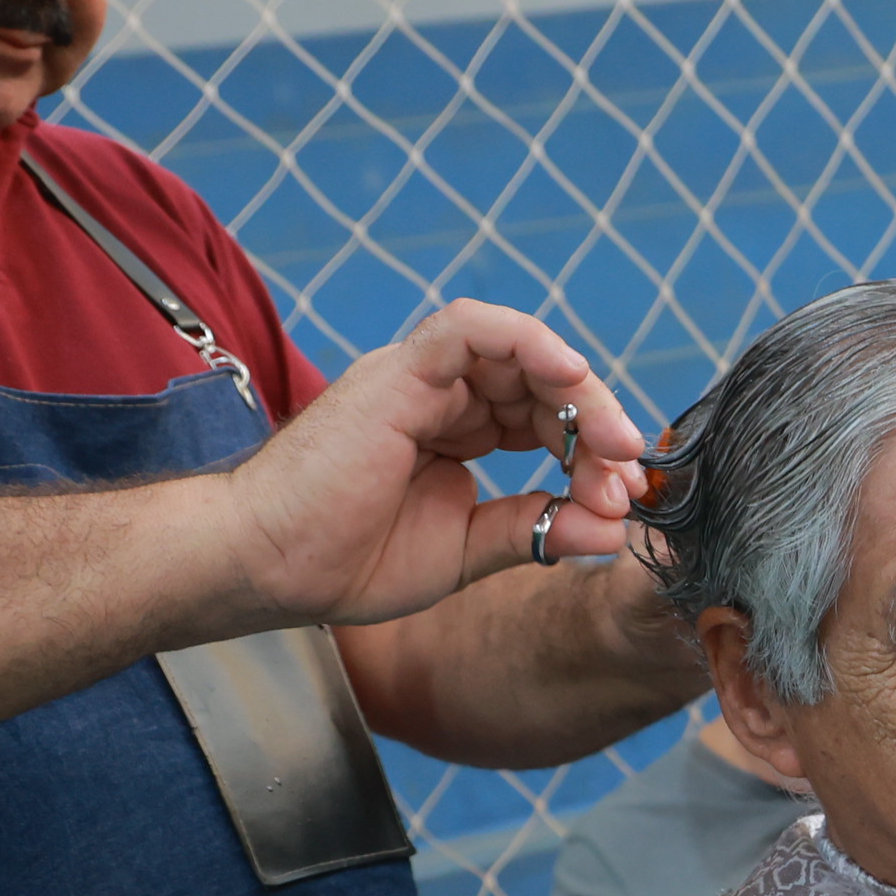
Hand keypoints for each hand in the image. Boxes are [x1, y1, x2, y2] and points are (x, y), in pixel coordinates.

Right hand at [209, 302, 651, 627]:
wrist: (267, 567)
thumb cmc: (344, 560)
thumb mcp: (466, 552)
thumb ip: (536, 530)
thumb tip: (614, 527)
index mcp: (453, 432)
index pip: (541, 418)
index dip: (589, 451)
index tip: (623, 499)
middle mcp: (439, 396)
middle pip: (540, 383)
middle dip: (595, 426)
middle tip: (628, 476)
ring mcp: (418, 379)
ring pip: (518, 351)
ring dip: (577, 392)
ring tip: (613, 441)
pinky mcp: (399, 373)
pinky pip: (470, 328)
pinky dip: (527, 340)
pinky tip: (570, 373)